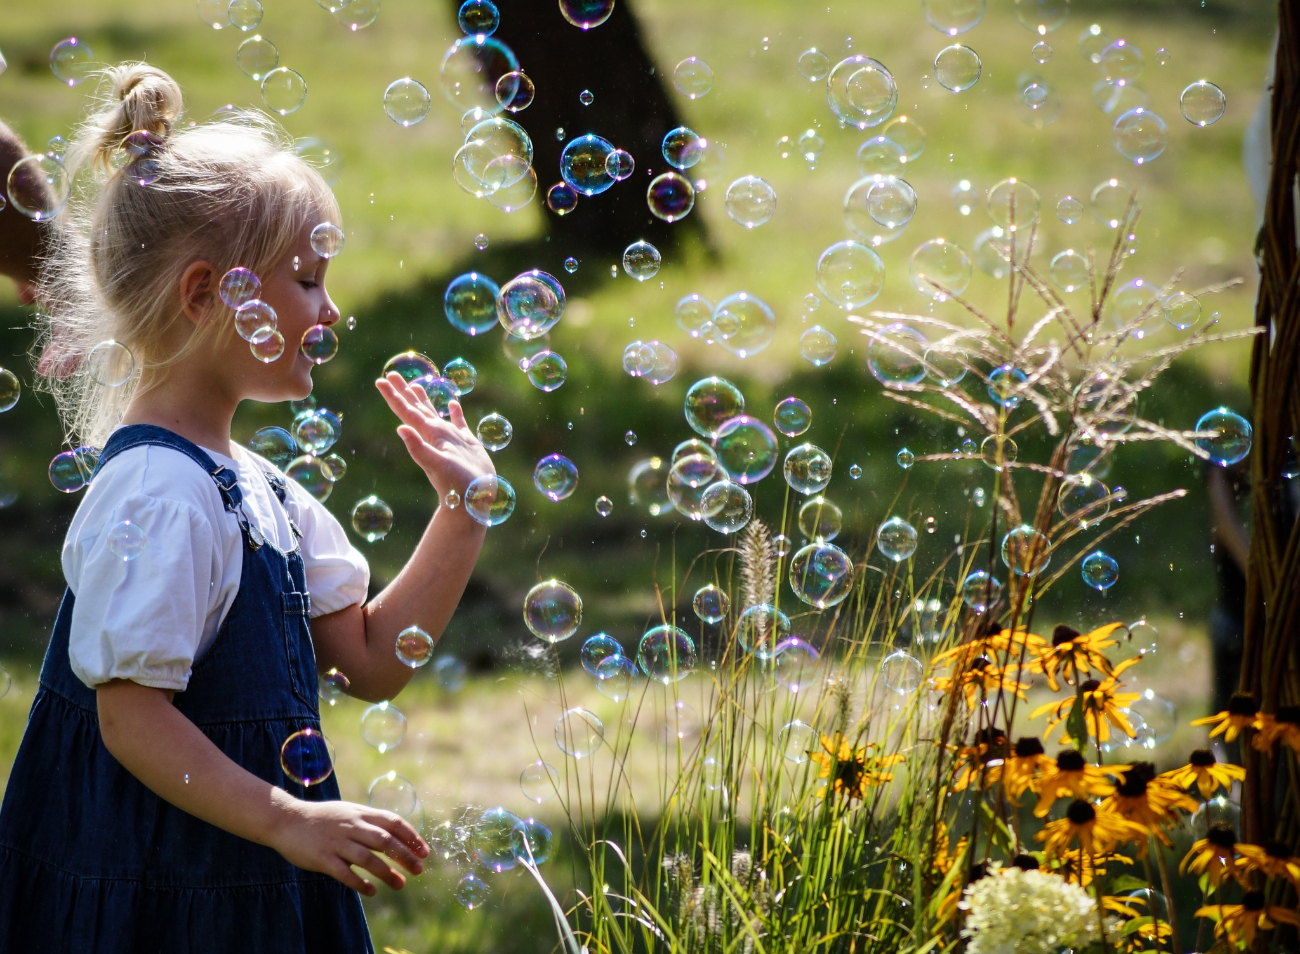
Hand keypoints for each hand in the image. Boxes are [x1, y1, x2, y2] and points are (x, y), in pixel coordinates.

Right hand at [268, 796, 428, 895]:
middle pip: (385, 840)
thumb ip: (369, 821)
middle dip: (405, 856)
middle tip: (419, 870)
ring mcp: (337, 842)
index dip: (411, 837)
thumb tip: (396, 834)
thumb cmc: (322, 818)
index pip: (393, 822)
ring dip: (387, 873)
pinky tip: (372, 891)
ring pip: (368, 858)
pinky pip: (345, 873)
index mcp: (360, 813)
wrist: (286, 819)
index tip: (424, 851)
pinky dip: (360, 883)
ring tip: (400, 884)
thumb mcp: (348, 812)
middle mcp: (351, 825)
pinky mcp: (322, 858)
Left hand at [376, 371, 493, 500]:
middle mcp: (436, 435)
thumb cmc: (458, 485)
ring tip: (416, 384)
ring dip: (424, 399)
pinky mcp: (467, 444)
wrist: (475, 503)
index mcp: (428, 436)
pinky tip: (452, 403)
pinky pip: (459, 423)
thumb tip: (400, 428)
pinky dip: (455, 412)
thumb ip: (419, 448)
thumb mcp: (437, 465)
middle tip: (391, 374)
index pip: (407, 412)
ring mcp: (451, 440)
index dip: (394, 396)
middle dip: (403, 391)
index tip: (381, 380)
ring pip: (434, 413)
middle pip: (416, 408)